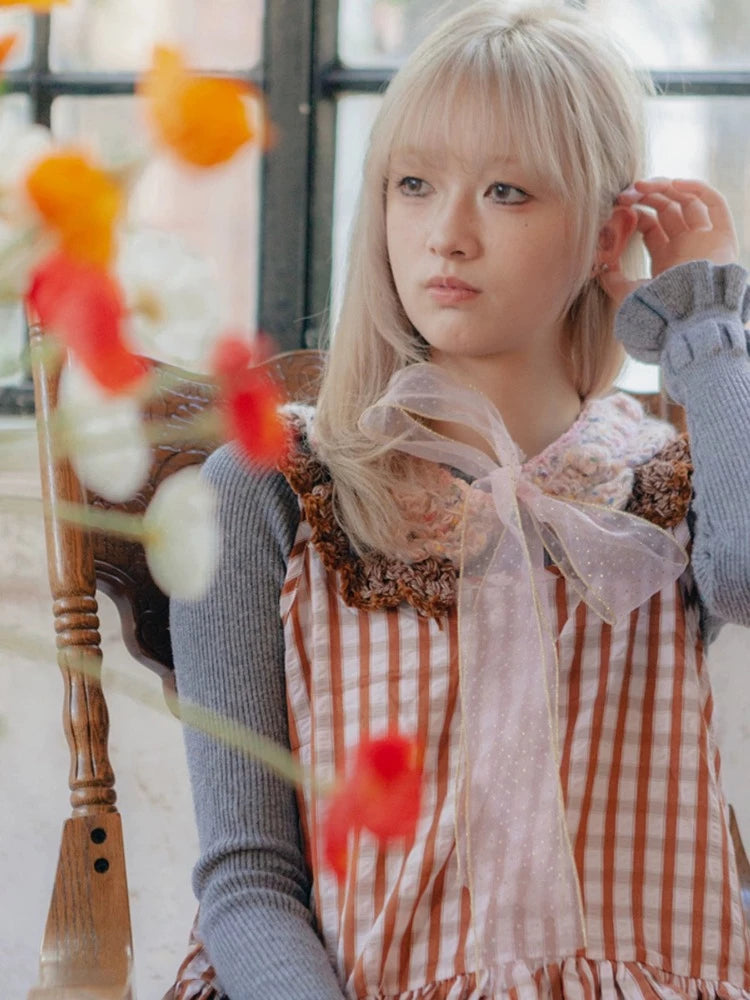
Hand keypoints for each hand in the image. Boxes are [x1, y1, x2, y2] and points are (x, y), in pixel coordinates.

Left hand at [599, 177, 739, 305]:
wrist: (684, 317)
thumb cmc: (654, 310)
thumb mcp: (625, 293)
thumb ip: (611, 277)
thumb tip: (597, 259)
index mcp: (665, 260)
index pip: (650, 225)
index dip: (634, 212)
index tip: (617, 207)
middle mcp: (685, 248)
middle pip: (667, 209)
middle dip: (645, 197)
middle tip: (624, 195)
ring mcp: (703, 240)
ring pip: (687, 202)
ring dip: (663, 188)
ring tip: (640, 186)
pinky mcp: (722, 236)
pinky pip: (714, 203)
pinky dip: (695, 188)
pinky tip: (672, 183)